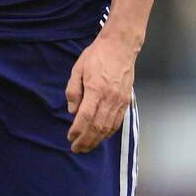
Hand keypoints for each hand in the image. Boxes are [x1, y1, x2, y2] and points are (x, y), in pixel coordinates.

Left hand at [65, 35, 134, 151]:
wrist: (120, 46)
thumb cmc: (97, 55)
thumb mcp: (77, 69)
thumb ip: (73, 91)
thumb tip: (72, 111)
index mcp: (95, 89)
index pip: (85, 117)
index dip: (77, 131)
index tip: (70, 137)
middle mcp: (109, 97)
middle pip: (97, 126)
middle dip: (86, 140)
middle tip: (77, 149)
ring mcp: (119, 100)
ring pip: (108, 127)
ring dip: (97, 140)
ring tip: (87, 147)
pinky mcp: (126, 101)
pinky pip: (117, 121)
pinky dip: (109, 132)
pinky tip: (101, 137)